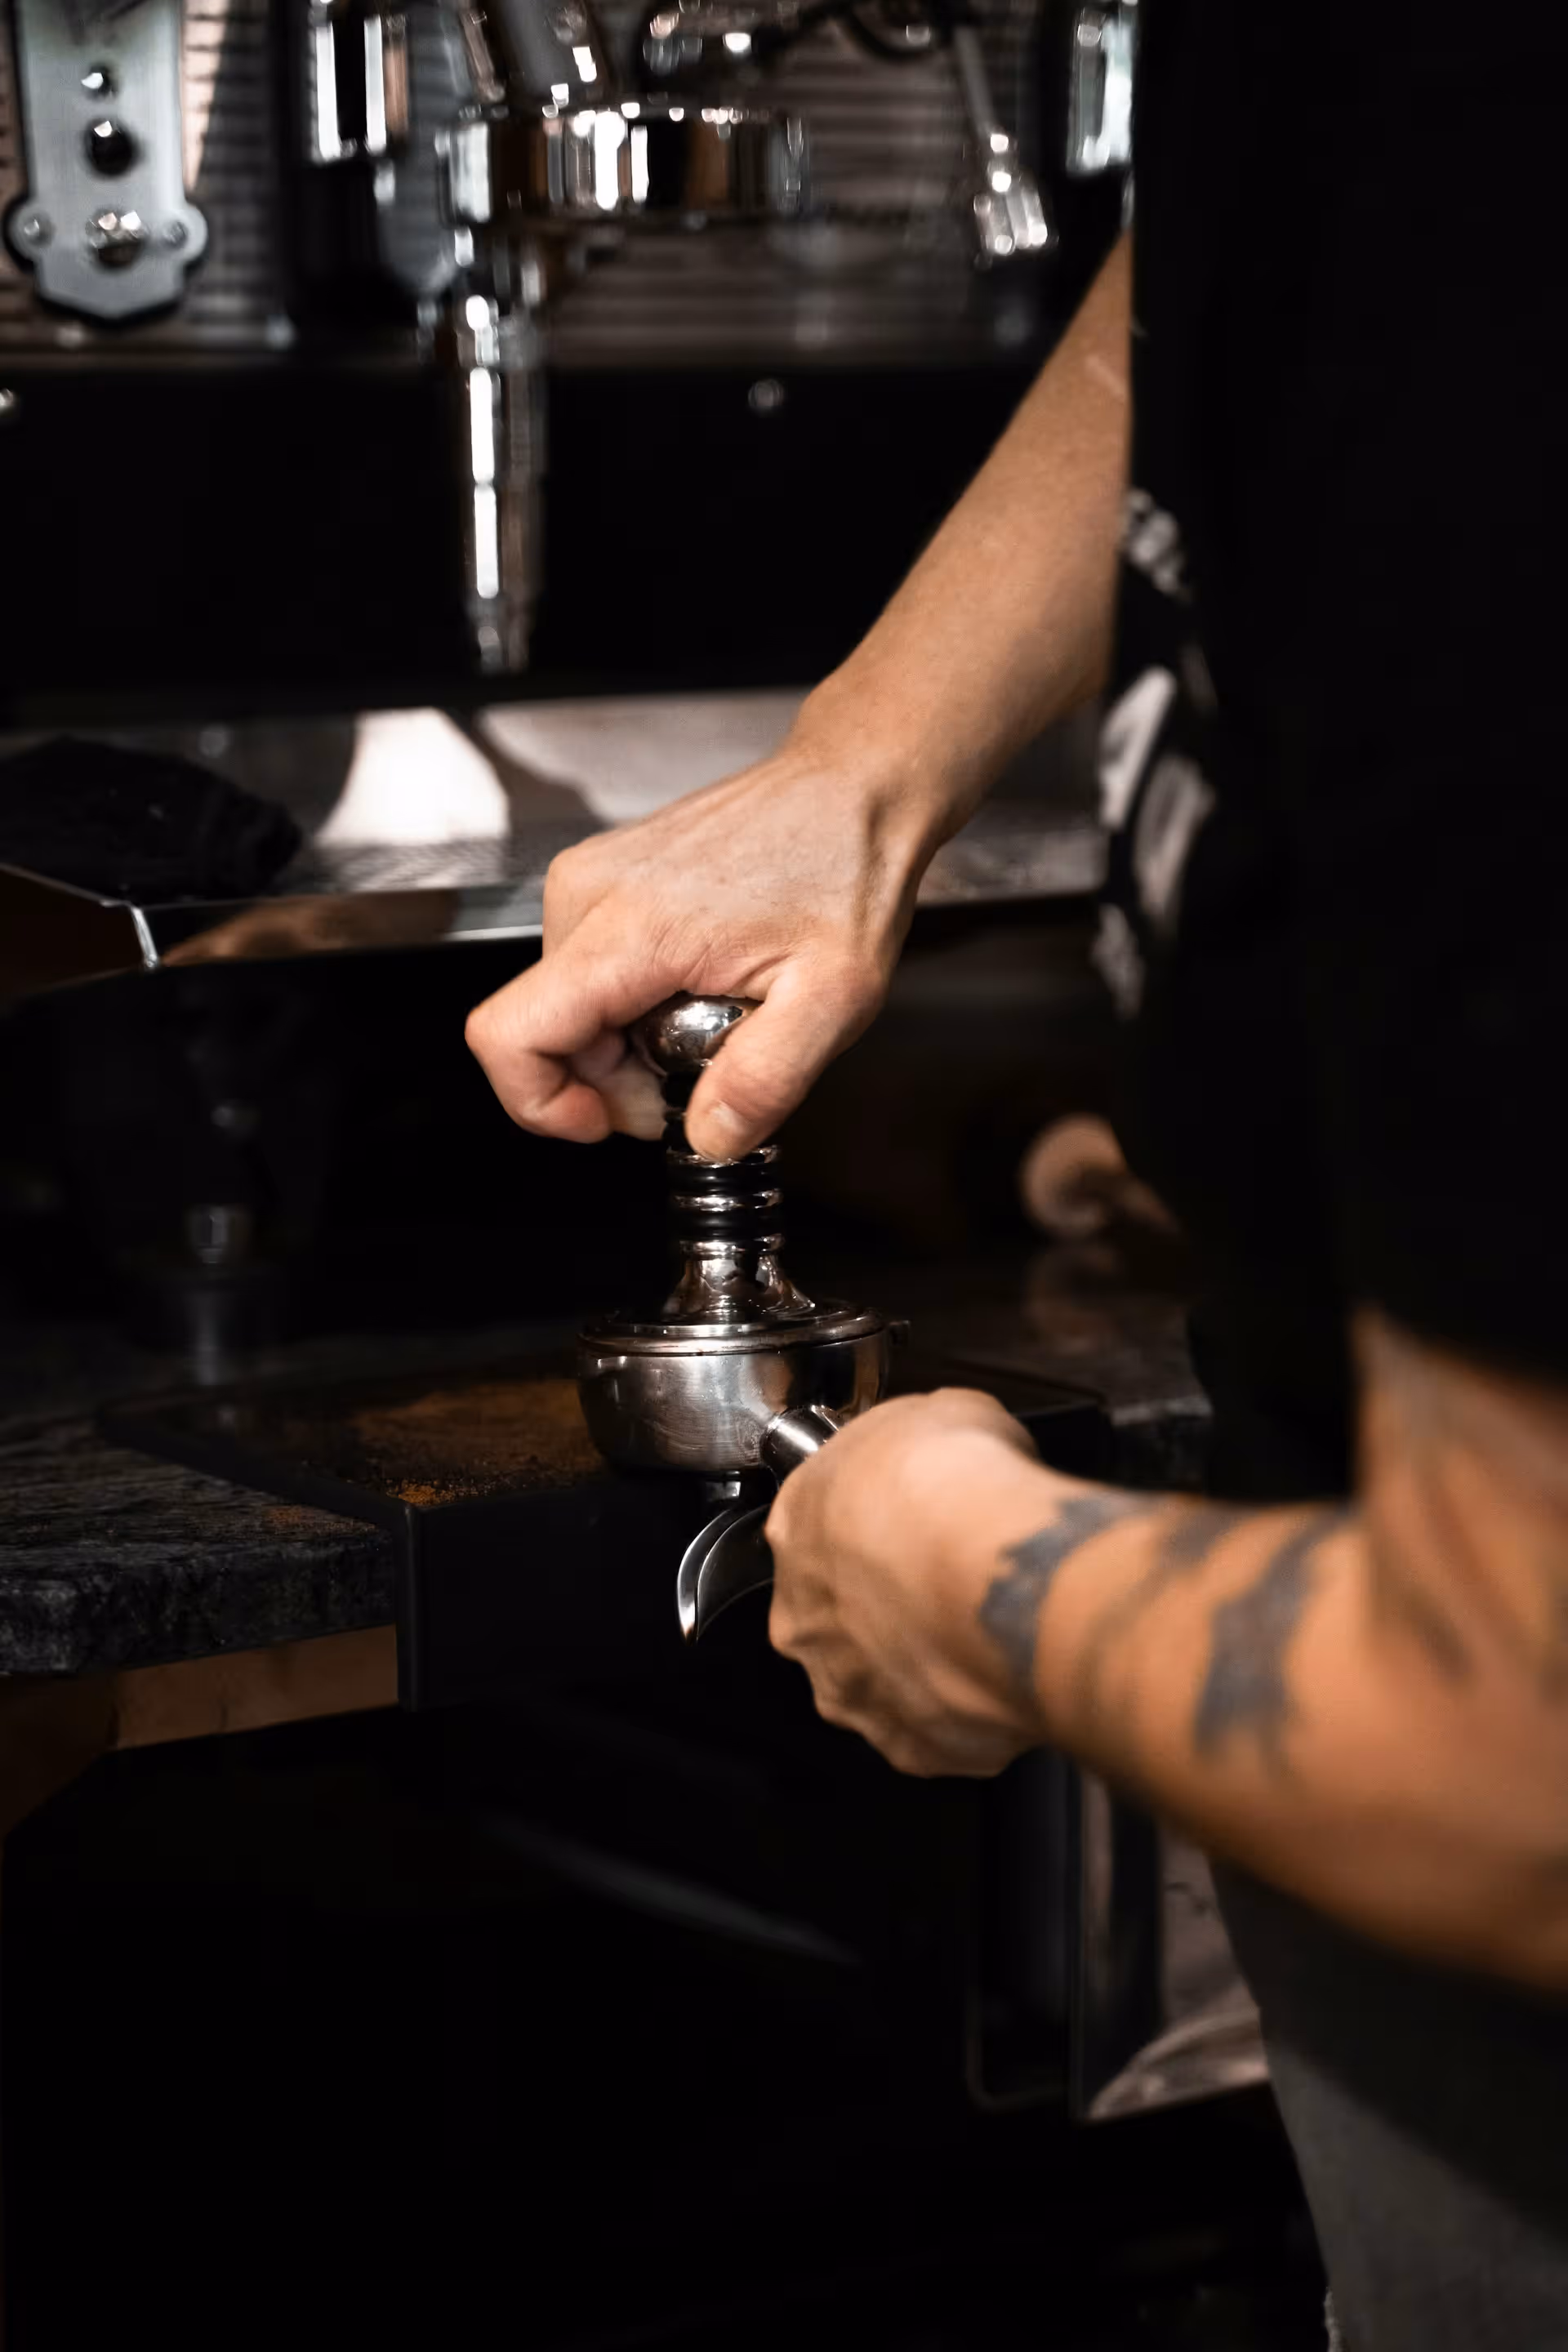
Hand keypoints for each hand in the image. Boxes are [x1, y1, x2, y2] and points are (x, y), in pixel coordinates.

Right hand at [464, 707, 958, 1159]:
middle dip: (613, 1081)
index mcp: (628, 928)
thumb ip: (765, 1081)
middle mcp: (587, 894)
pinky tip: (702, 986)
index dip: (542, 1104)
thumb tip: (709, 1137)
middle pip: (542, 1033)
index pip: (509, 1036)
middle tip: (702, 1073)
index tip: (608, 1122)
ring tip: (715, 1017)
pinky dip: (636, 1004)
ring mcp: (590, 878)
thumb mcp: (834, 1000)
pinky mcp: (603, 877)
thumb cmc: (846, 869)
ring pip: (565, 1008)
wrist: (854, 789)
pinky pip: (587, 972)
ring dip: (630, 1043)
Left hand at [767, 1389, 1048, 1777]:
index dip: (877, 1521)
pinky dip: (966, 1713)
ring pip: (880, 1679)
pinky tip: (1002, 1677)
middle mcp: (805, 1616)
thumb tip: (951, 1440)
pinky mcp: (907, 1745)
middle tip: (952, 1581)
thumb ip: (926, 1443)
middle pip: (839, 1613)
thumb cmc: (959, 1485)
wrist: (998, 1567)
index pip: (822, 1525)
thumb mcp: (943, 1413)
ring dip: (922, 1661)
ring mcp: (850, 1687)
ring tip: (982, 1634)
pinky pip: (935, 1731)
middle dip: (890, 1602)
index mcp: (797, 1524)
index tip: (919, 1518)